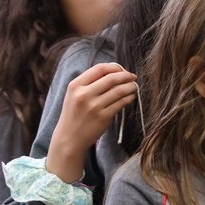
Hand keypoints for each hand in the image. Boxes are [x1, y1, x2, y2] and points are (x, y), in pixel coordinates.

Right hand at [46, 63, 137, 182]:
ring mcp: (94, 106)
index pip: (99, 68)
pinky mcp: (103, 117)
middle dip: (126, 76)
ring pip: (119, 90)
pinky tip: (131, 97)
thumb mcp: (74, 95)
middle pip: (112, 78)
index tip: (123, 70)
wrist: (69, 137)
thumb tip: (115, 72)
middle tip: (133, 77)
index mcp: (75, 85)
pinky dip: (129, 98)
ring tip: (134, 87)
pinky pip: (121, 103)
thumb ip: (90, 83)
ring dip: (131, 87)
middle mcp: (83, 94)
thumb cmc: (75, 114)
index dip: (115, 67)